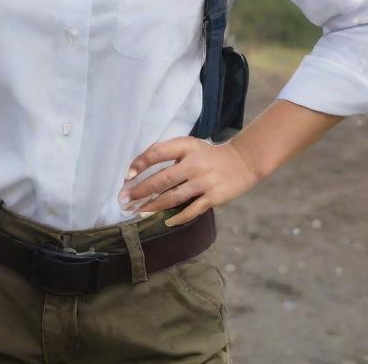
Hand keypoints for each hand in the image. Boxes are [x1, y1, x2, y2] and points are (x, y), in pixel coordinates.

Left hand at [118, 136, 260, 226]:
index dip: (141, 163)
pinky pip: (192, 210)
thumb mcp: (189, 146)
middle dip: (141, 191)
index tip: (127, 175)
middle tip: (125, 200)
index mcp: (185, 147)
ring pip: (174, 197)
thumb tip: (141, 166)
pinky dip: (178, 217)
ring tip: (139, 212)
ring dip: (154, 206)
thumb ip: (170, 153)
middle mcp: (193, 164)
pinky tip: (165, 222)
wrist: (242, 162)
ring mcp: (203, 182)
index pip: (158, 153)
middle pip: (162, 179)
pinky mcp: (213, 197)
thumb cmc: (209, 154)